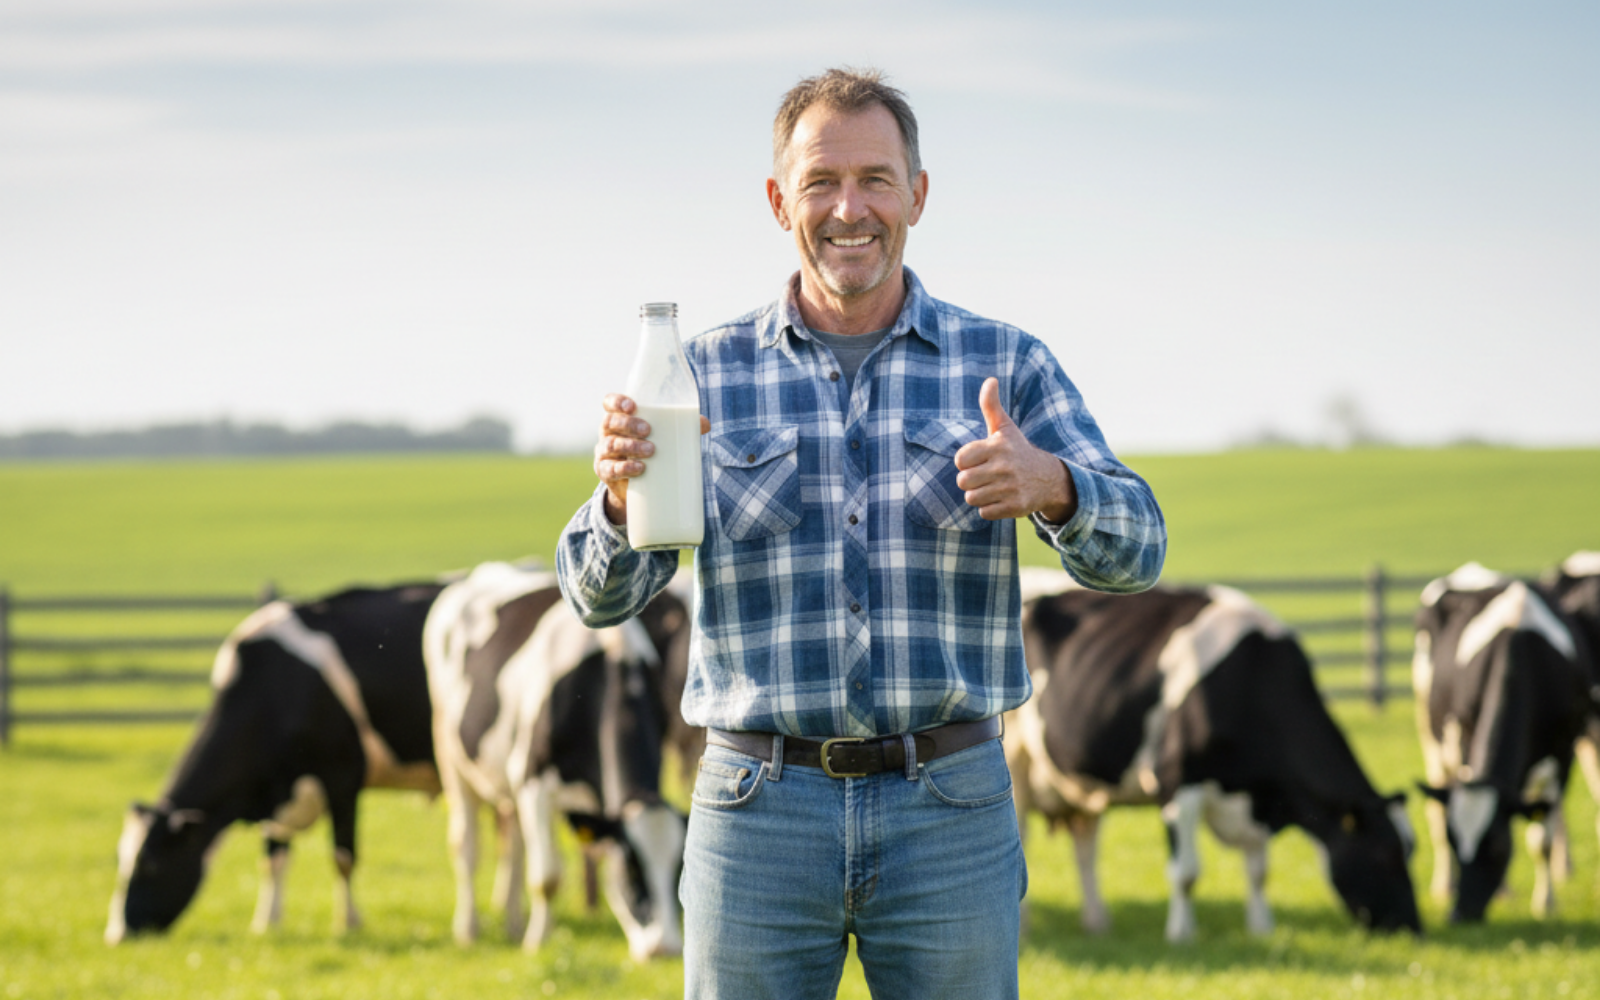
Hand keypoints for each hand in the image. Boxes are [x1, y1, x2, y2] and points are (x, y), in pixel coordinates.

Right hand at [593, 394, 710, 525]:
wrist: (637, 486)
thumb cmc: (650, 451)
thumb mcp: (663, 438)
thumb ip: (683, 428)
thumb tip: (705, 424)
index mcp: (619, 418)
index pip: (609, 403)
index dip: (616, 402)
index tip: (632, 406)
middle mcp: (608, 433)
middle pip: (609, 422)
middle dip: (628, 424)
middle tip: (648, 430)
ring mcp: (604, 453)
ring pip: (610, 445)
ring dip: (630, 446)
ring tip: (651, 450)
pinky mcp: (606, 473)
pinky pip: (610, 469)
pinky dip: (624, 468)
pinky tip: (639, 468)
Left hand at [953, 377, 1076, 521]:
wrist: (1048, 478)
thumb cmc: (1017, 451)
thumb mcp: (1005, 427)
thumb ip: (991, 405)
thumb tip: (990, 380)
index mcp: (998, 446)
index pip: (960, 459)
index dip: (966, 462)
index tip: (978, 460)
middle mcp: (1005, 467)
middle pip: (963, 482)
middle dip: (970, 481)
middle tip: (984, 476)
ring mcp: (1011, 488)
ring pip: (972, 498)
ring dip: (979, 495)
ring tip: (993, 487)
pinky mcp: (1015, 507)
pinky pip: (985, 513)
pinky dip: (990, 508)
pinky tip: (1001, 498)